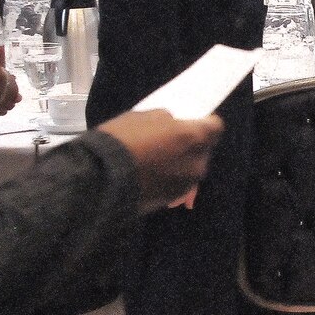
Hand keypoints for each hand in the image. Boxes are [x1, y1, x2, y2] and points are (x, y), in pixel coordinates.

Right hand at [95, 109, 225, 213]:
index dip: (204, 122)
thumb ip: (167, 120)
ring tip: (156, 159)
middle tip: (170, 140)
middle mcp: (198, 162)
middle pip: (203, 149)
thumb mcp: (144, 116)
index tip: (192, 121)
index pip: (216, 126)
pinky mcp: (170, 199)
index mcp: (195, 137)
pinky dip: (168, 177)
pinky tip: (149, 174)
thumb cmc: (122, 140)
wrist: (99, 178)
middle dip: (190, 144)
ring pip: (190, 168)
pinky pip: (176, 182)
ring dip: (179, 162)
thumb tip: (173, 124)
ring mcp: (185, 184)